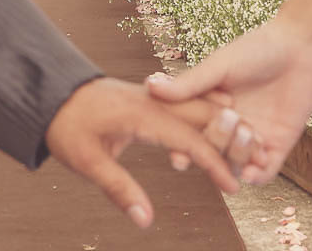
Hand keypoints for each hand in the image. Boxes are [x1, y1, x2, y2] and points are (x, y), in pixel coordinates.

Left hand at [44, 78, 245, 228]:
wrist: (52, 90)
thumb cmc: (66, 126)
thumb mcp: (87, 162)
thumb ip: (118, 189)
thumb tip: (146, 221)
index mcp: (143, 115)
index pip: (189, 140)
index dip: (213, 164)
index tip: (234, 187)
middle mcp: (155, 102)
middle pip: (204, 117)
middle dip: (233, 139)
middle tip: (260, 159)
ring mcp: (155, 96)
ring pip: (199, 106)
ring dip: (225, 124)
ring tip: (251, 142)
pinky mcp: (151, 97)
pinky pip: (187, 102)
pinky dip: (209, 112)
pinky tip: (224, 121)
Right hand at [147, 17, 311, 183]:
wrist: (300, 45)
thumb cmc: (256, 48)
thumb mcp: (218, 66)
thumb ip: (188, 84)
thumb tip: (149, 87)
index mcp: (209, 109)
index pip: (190, 136)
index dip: (183, 149)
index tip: (179, 155)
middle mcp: (228, 126)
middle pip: (211, 153)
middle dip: (214, 143)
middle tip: (227, 118)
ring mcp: (253, 136)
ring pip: (235, 165)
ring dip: (236, 154)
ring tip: (247, 128)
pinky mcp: (278, 143)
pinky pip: (263, 173)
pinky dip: (255, 175)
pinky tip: (253, 169)